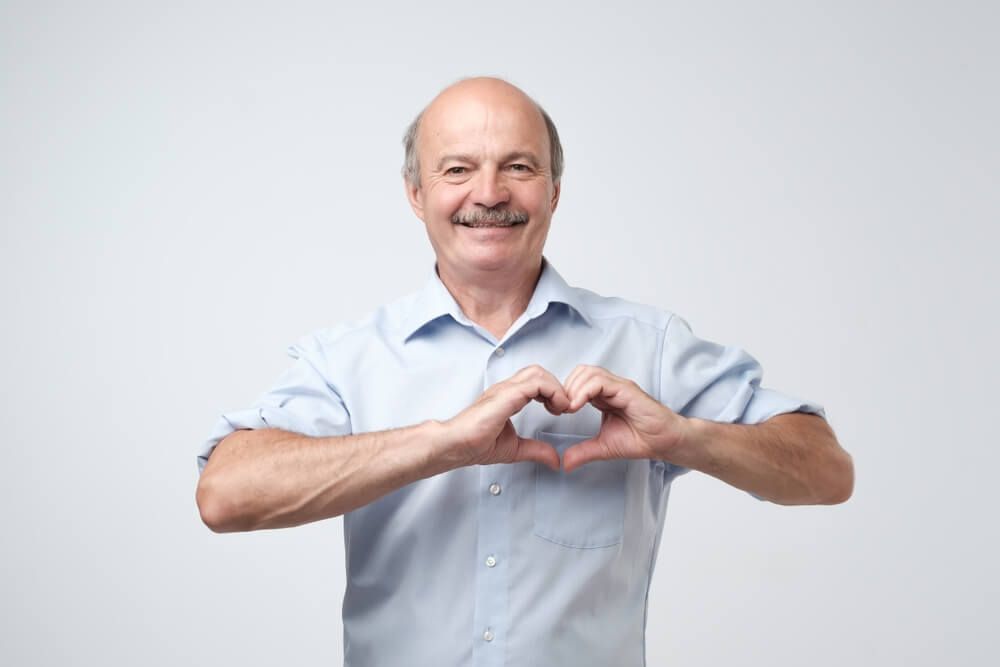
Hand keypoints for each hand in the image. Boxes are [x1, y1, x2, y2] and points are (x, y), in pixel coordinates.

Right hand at [443, 365, 569, 471]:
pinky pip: (536, 383)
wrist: (455, 445)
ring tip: (559, 408)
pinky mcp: (506, 395)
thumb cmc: (473, 444)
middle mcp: (506, 389)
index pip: (535, 381)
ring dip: (556, 388)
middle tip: (562, 408)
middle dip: (556, 387)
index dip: (552, 393)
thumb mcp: (514, 449)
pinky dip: (552, 392)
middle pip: (538, 372)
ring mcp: (505, 389)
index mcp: (507, 397)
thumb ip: (536, 451)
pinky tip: (555, 408)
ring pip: (539, 373)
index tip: (558, 411)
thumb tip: (554, 459)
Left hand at [561, 365, 690, 472]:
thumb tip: (565, 463)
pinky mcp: (626, 390)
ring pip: (589, 373)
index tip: (557, 411)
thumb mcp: (604, 447)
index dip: (564, 393)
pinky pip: (600, 382)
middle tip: (561, 409)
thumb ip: (583, 452)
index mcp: (603, 396)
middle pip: (580, 372)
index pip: (578, 381)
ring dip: (573, 389)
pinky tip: (577, 406)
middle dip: (566, 388)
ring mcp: (619, 386)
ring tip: (569, 408)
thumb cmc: (641, 439)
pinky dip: (584, 391)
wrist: (665, 442)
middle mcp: (610, 387)